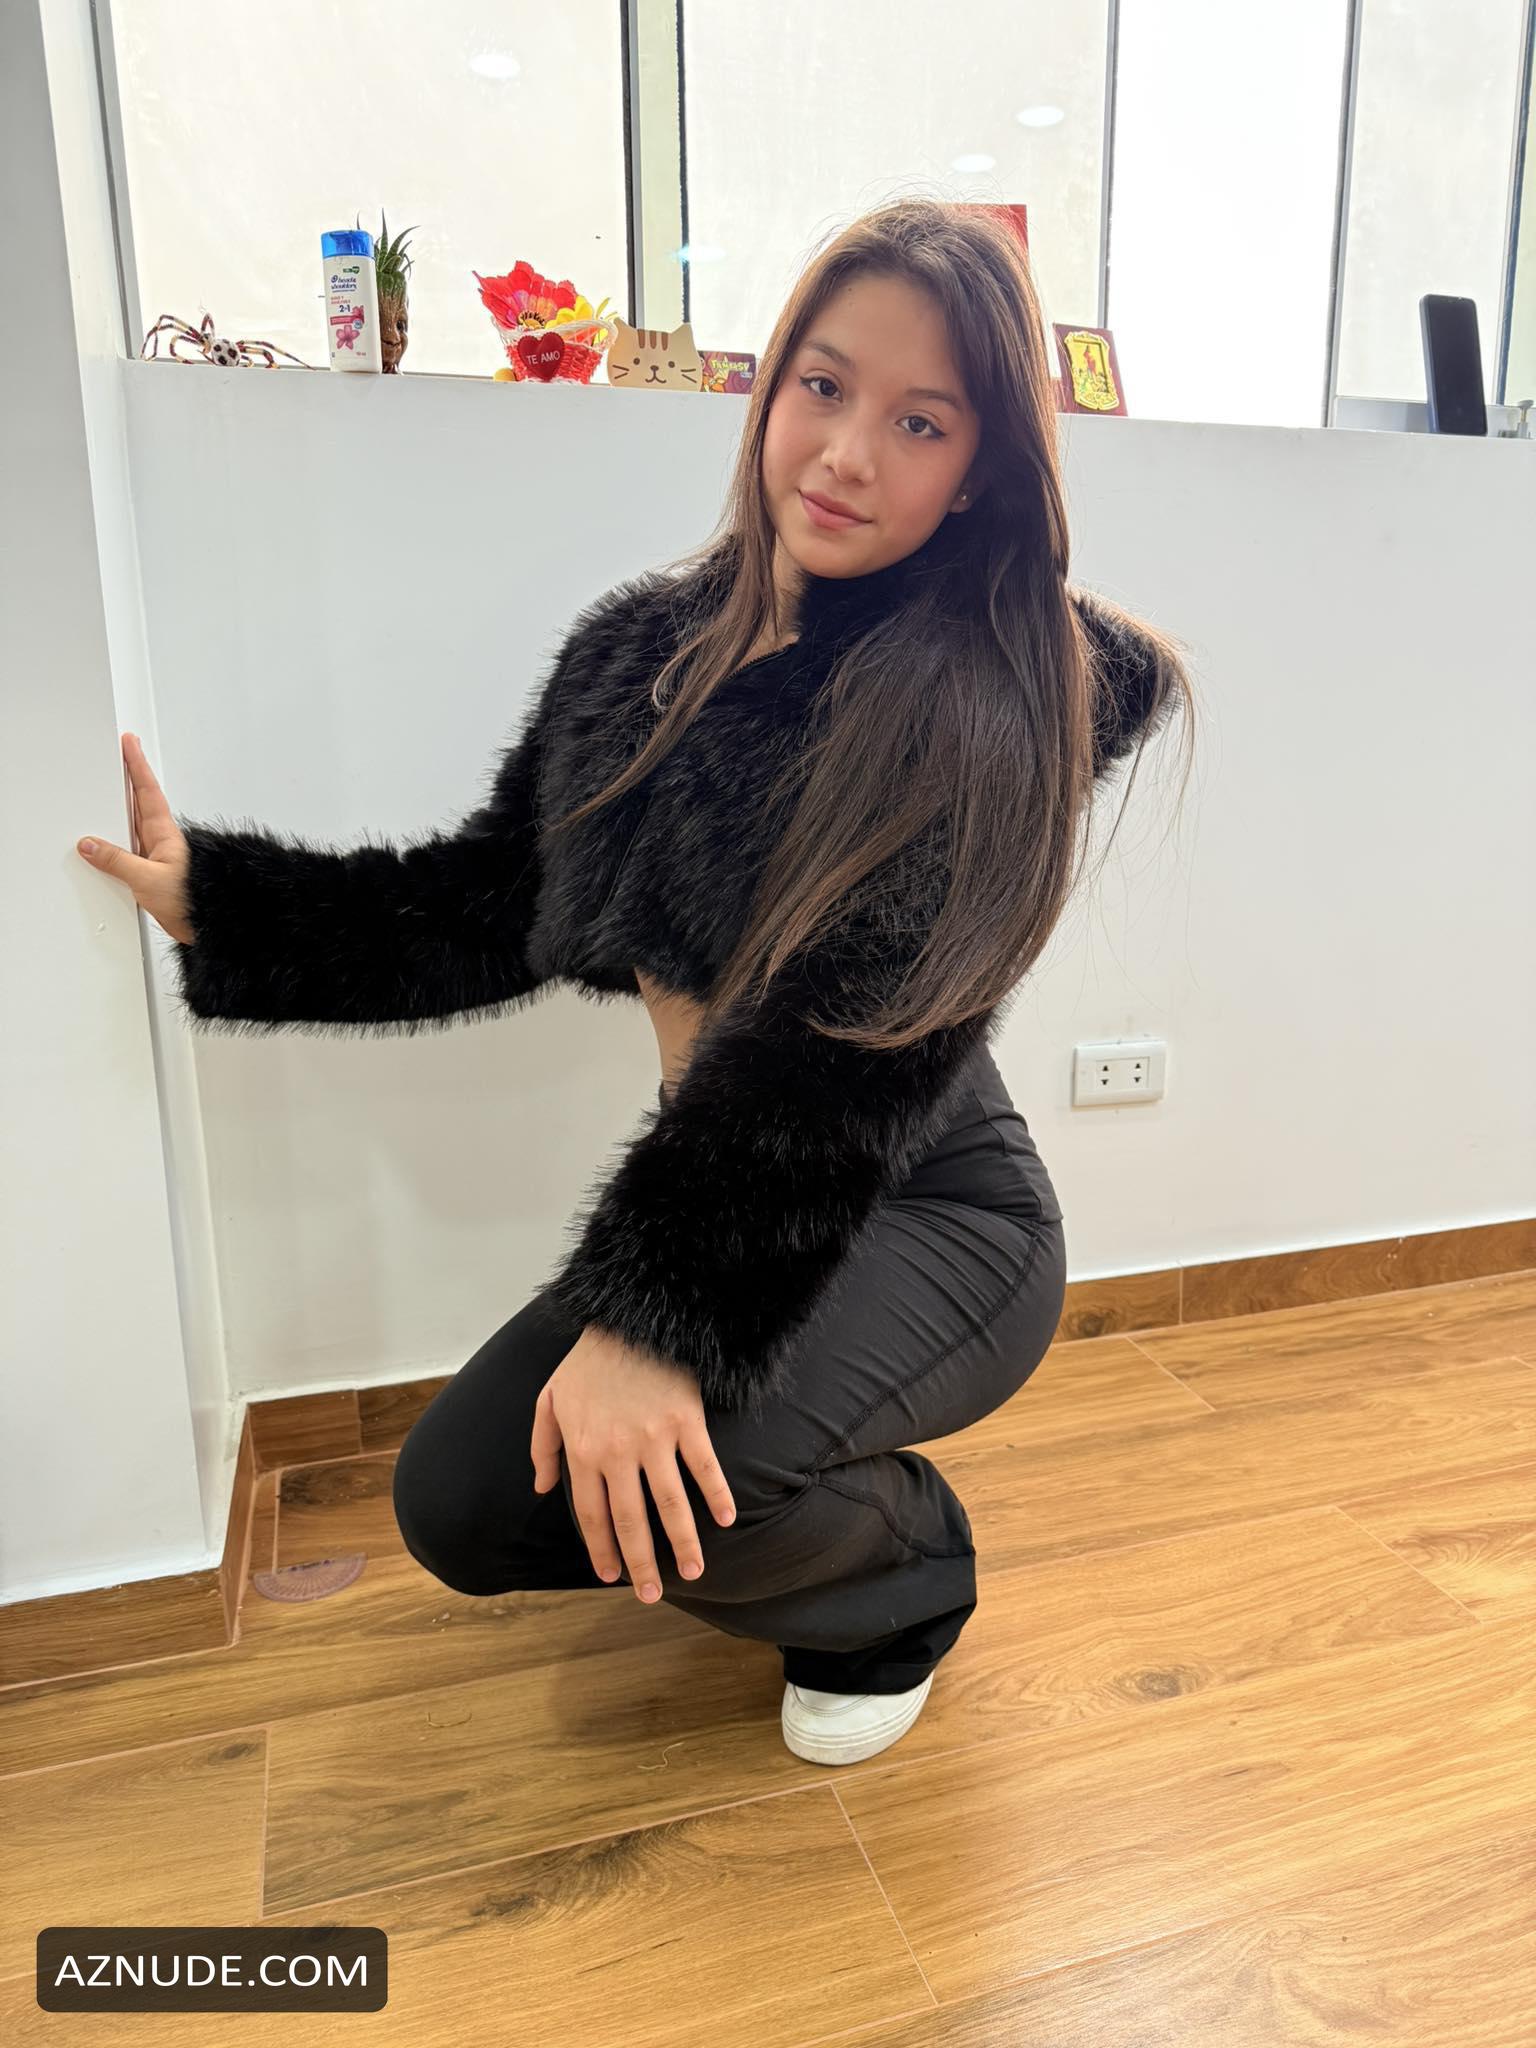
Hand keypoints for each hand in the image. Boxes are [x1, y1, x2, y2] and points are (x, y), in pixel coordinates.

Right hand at [77, 733, 194, 945]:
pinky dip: (115, 839)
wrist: (206, 924)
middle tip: (119, 754)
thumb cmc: (190, 900)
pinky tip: (106, 840)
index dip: (137, 765)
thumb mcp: (147, 879)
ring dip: (121, 806)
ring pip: (132, 824)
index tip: (129, 743)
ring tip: (109, 786)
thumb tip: (91, 846)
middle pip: (139, 801)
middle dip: (128, 777)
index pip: (147, 790)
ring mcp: (155, 855)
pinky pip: (127, 847)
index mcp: (163, 833)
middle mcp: (160, 840)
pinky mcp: (150, 872)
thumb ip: (117, 862)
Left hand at [530, 1327, 736, 1601]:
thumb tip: (543, 1487)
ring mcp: (655, 1438)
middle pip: (630, 1520)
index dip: (602, 1549)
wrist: (632, 1316)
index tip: (611, 1575)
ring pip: (669, 1504)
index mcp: (583, 1449)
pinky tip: (725, 1519)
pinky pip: (704, 1467)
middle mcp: (617, 1451)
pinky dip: (716, 1495)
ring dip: (682, 1542)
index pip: (592, 1514)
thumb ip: (543, 1445)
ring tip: (694, 1571)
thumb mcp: (550, 1398)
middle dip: (641, 1563)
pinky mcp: (686, 1421)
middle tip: (650, 1595)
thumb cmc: (590, 1359)